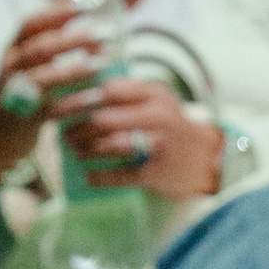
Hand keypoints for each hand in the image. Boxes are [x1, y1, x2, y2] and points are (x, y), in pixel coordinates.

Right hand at [0, 1, 101, 179]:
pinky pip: (52, 109)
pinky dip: (76, 103)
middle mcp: (11, 68)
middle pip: (39, 49)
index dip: (57, 13)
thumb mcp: (31, 61)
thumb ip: (53, 38)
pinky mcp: (27, 119)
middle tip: (104, 33)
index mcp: (13, 49)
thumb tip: (88, 8)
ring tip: (103, 63)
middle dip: (72, 40)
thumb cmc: (26, 88)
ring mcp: (16, 93)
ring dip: (74, 70)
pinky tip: (97, 97)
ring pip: (43, 79)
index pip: (30, 24)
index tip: (87, 5)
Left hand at [64, 77, 224, 197]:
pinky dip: (101, 177)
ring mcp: (159, 145)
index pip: (109, 92)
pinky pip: (121, 175)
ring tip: (75, 152)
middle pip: (105, 120)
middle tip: (64, 135)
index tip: (59, 108)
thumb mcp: (158, 99)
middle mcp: (159, 117)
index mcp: (155, 95)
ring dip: (87, 150)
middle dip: (78, 129)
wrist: (209, 158)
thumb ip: (127, 92)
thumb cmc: (173, 126)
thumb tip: (79, 93)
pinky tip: (89, 176)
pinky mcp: (157, 172)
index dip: (79, 100)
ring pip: (111, 146)